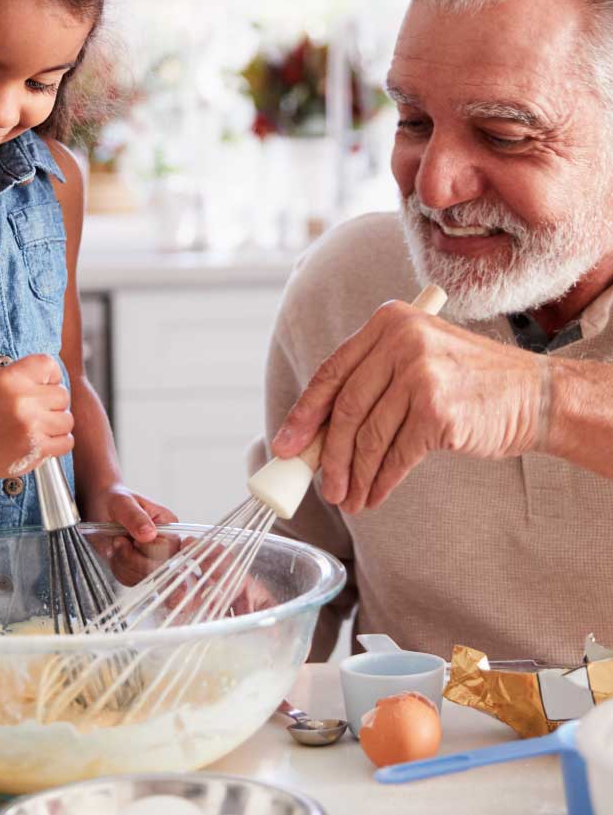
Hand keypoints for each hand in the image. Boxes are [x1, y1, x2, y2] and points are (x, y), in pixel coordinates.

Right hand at [0, 354, 73, 481]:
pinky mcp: (36, 449)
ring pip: (67, 419)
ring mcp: (30, 425)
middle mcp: (22, 399)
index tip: (45, 385)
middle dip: (53, 404)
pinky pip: (67, 442)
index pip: (49, 364)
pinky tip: (41, 440)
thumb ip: (24, 372)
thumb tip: (54, 374)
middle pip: (63, 394)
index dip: (52, 376)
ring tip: (38, 427)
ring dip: (56, 425)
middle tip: (37, 411)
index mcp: (11, 378)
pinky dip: (57, 443)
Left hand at [86, 485, 179, 587]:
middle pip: (157, 567)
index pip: (167, 549)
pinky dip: (119, 570)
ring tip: (115, 544)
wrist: (101, 506)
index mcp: (168, 525)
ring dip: (122, 564)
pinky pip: (132, 580)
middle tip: (117, 540)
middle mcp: (165, 543)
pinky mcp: (140, 568)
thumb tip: (149, 534)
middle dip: (130, 558)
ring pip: (142, 577)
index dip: (144, 549)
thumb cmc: (114, 500)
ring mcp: (153, 558)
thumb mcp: (122, 503)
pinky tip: (115, 554)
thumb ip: (135, 517)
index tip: (126, 538)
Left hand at [270, 300, 543, 512]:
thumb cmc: (470, 384)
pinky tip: (374, 495)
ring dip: (354, 476)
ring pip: (369, 437)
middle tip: (323, 487)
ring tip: (349, 499)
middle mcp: (402, 340)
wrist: (535, 395)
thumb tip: (317, 435)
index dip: (305, 413)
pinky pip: (396, 455)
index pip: (332, 371)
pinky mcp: (438, 411)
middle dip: (329, 455)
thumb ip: (373, 382)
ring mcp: (421, 374)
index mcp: (389, 321)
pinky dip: (381, 481)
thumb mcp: (418, 360)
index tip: (287, 445)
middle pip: (346, 408)